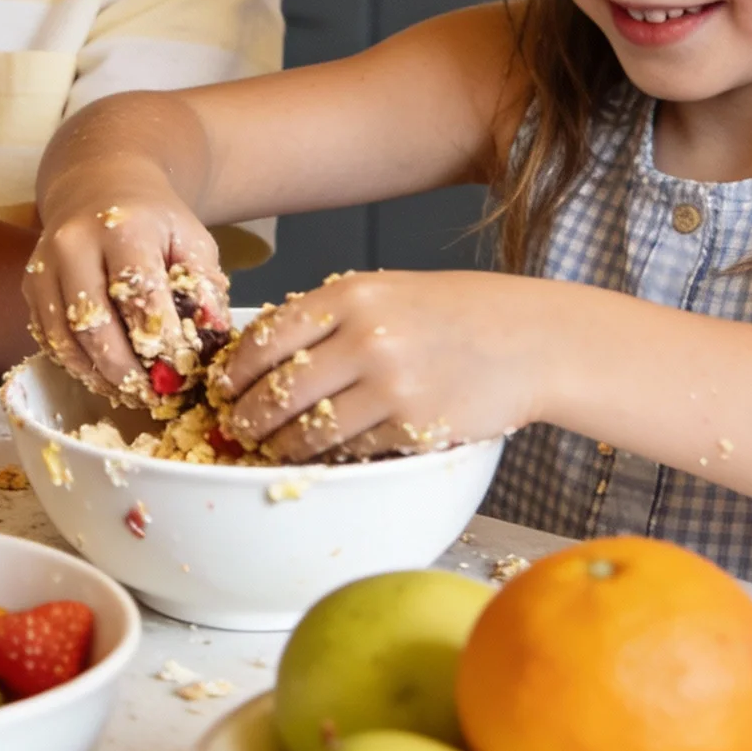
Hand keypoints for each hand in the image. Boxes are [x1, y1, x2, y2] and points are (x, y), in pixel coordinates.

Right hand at [25, 162, 227, 403]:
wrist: (101, 185)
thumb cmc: (154, 221)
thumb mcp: (192, 239)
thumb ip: (204, 286)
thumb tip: (210, 336)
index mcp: (121, 227)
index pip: (138, 295)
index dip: (160, 341)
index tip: (182, 372)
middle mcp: (73, 244)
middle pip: (94, 323)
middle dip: (126, 370)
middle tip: (155, 396)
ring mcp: (44, 265)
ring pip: (64, 338)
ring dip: (99, 375)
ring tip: (132, 393)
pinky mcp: (30, 285)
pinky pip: (48, 338)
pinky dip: (76, 364)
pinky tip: (105, 375)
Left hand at [211, 270, 549, 462]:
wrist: (529, 339)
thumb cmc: (455, 313)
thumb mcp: (385, 292)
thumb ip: (327, 317)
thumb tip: (261, 356)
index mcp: (350, 295)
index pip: (264, 339)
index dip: (233, 373)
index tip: (222, 389)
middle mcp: (365, 337)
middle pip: (276, 392)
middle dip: (247, 419)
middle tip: (239, 430)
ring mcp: (390, 384)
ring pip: (307, 431)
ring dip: (281, 447)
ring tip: (274, 448)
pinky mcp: (413, 425)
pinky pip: (350, 451)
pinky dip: (328, 458)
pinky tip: (323, 455)